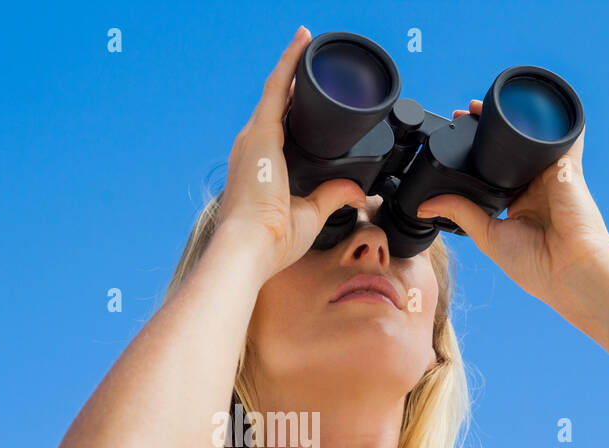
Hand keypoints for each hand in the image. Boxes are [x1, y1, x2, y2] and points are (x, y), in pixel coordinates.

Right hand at [215, 26, 367, 279]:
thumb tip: (357, 191)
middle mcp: (252, 148)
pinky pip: (277, 86)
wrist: (251, 246)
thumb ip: (333, 196)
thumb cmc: (272, 239)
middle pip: (275, 104)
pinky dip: (289, 63)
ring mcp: (254, 138)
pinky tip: (301, 42)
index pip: (279, 127)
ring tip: (304, 40)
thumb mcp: (312, 214)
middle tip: (309, 55)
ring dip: (290, 65)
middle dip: (292, 81)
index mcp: (261, 167)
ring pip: (276, 90)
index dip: (292, 107)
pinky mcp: (261, 132)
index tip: (308, 94)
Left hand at [417, 101, 608, 322]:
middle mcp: (535, 186)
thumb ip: (459, 213)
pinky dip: (553, 118)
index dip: (476, 153)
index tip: (456, 136)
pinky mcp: (568, 167)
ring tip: (487, 103)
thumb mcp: (487, 235)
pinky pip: (564, 135)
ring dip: (513, 118)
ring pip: (530, 138)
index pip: (493, 170)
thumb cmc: (534, 263)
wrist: (568, 269)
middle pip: (509, 150)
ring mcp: (552, 175)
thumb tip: (424, 206)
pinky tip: (537, 101)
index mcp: (516, 203)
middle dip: (489, 129)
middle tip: (465, 113)